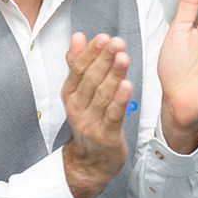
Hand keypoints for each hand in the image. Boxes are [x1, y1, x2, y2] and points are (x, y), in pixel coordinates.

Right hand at [61, 33, 132, 197]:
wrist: (91, 160)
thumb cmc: (89, 119)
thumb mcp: (79, 92)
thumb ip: (78, 63)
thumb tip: (78, 37)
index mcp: (70, 94)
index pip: (78, 69)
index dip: (90, 53)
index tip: (102, 38)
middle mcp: (77, 107)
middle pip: (91, 80)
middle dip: (104, 59)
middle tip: (116, 42)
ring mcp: (90, 123)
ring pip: (102, 95)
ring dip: (114, 75)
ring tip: (123, 57)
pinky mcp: (105, 136)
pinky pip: (113, 115)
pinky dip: (120, 100)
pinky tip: (127, 86)